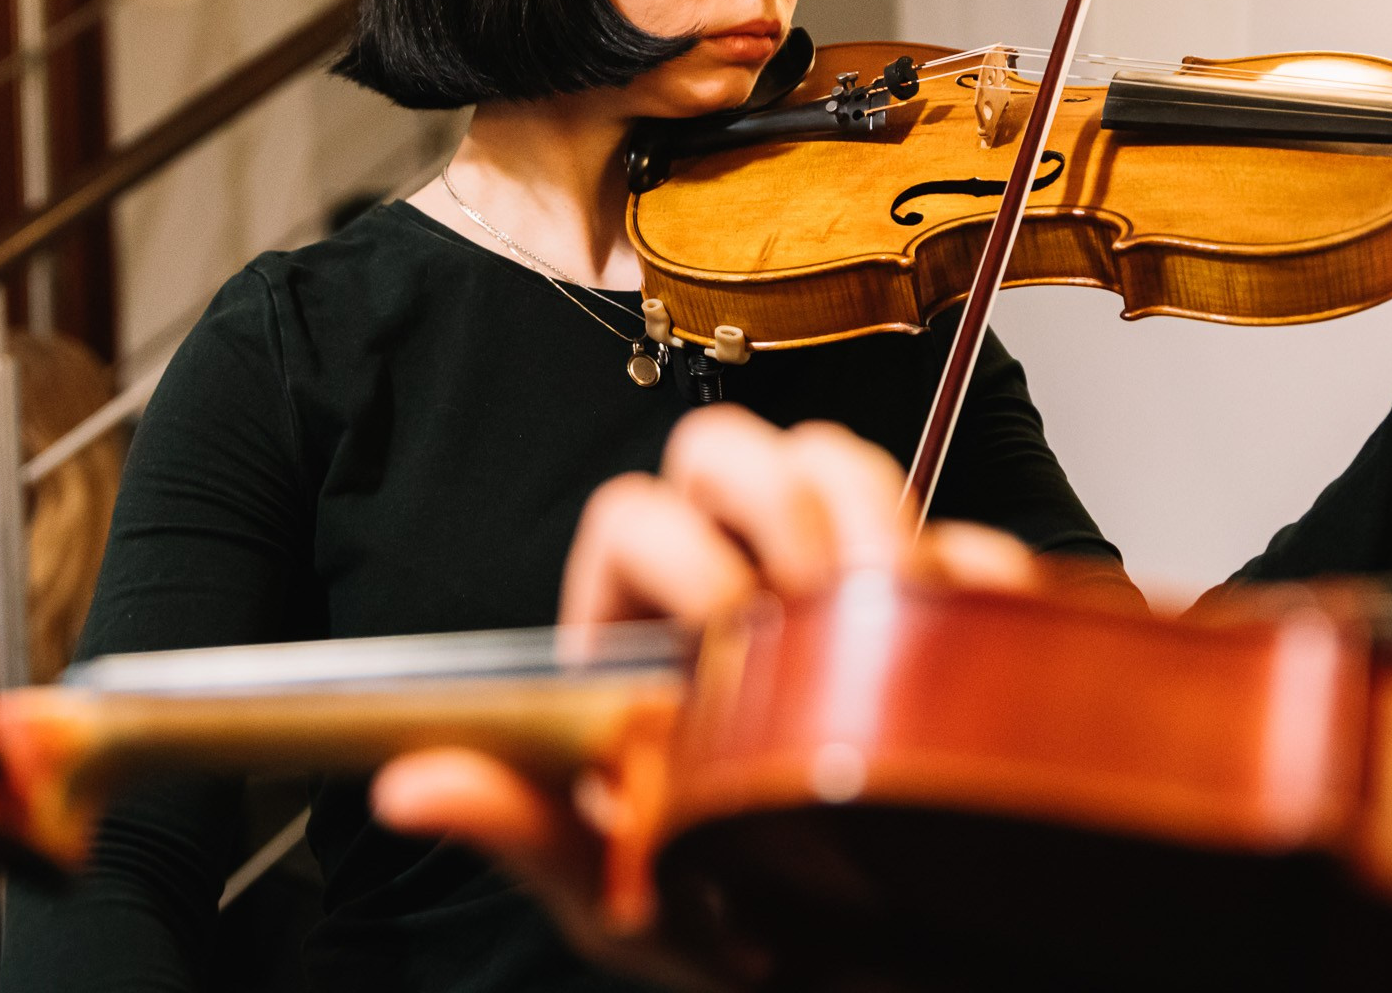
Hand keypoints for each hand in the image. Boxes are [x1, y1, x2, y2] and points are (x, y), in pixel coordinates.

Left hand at [371, 405, 1036, 985]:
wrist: (871, 978)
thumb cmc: (727, 926)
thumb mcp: (622, 897)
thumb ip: (530, 836)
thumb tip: (416, 789)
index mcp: (637, 638)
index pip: (635, 517)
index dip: (681, 553)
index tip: (729, 629)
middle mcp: (732, 589)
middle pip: (732, 451)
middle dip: (780, 494)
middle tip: (819, 586)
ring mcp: (835, 591)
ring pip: (841, 463)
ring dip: (876, 512)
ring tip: (894, 601)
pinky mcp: (932, 615)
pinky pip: (963, 542)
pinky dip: (976, 575)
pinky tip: (967, 632)